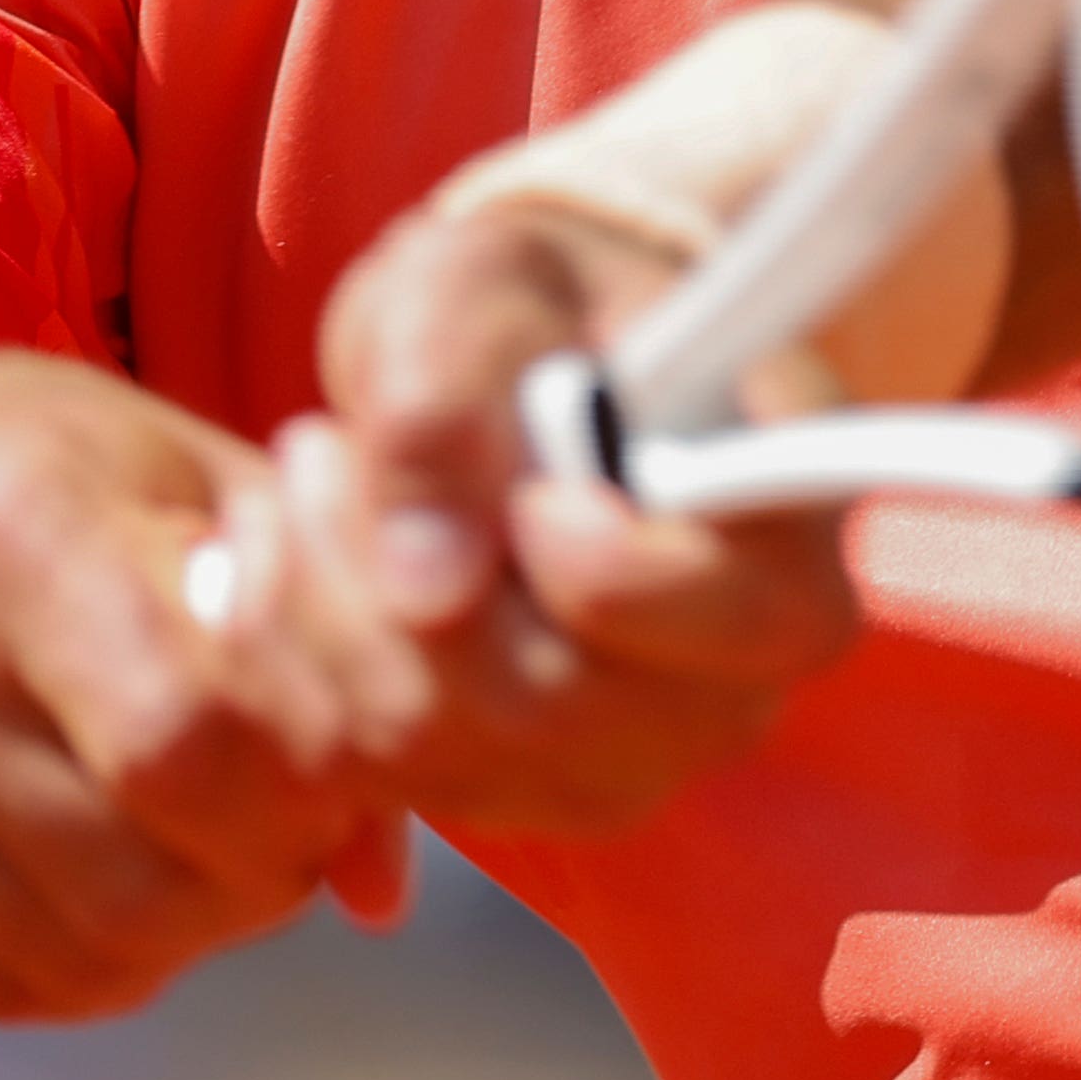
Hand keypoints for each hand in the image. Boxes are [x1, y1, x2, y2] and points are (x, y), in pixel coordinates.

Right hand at [0, 352, 415, 1017]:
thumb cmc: (16, 465)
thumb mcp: (175, 474)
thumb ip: (308, 631)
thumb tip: (380, 879)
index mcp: (13, 525)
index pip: (192, 741)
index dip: (300, 793)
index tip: (336, 772)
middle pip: (130, 881)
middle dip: (253, 886)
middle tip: (287, 835)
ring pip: (61, 956)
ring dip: (177, 939)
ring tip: (204, 855)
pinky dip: (73, 966)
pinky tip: (101, 884)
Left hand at [299, 197, 860, 835]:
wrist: (496, 360)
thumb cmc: (526, 302)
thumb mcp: (480, 288)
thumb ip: (451, 394)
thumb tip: (428, 584)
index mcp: (788, 538)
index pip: (746, 618)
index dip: (615, 570)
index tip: (530, 492)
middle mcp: (726, 684)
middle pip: (553, 710)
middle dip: (393, 579)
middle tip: (321, 444)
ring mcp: (621, 756)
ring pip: (439, 746)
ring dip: (320, 605)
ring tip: (307, 469)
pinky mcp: (513, 791)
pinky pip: (373, 770)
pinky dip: (294, 658)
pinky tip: (292, 551)